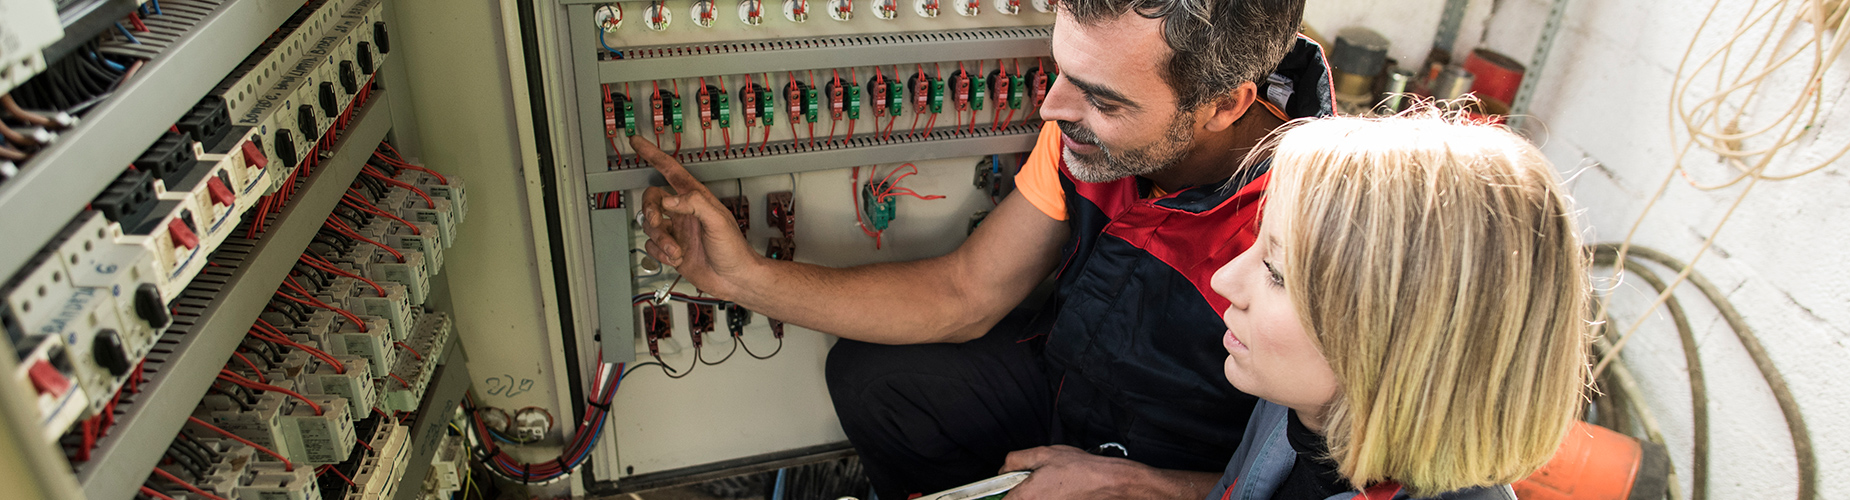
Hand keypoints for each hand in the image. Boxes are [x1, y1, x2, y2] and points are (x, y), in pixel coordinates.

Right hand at [632, 135, 761, 298]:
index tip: (637, 142)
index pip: (670, 170)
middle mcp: (684, 212)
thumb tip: (669, 199)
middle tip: (657, 222)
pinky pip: (652, 245)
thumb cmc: (734, 250)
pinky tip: (676, 258)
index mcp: (696, 199)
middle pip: (652, 199)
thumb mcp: (718, 221)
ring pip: (649, 225)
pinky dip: (660, 253)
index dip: (653, 155)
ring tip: (676, 251)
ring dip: (660, 240)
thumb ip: (694, 204)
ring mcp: (677, 231)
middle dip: (650, 211)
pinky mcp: (671, 249)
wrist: (734, 280)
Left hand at [1001, 446, 1217, 499]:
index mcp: (1025, 497)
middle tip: (1024, 478)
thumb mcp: (1041, 454)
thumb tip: (1002, 469)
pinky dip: (1042, 496)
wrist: (1106, 482)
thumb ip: (1015, 460)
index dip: (996, 494)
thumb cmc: (1078, 469)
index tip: (997, 487)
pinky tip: (1054, 486)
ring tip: (1045, 481)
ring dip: (1029, 493)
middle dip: (1014, 492)